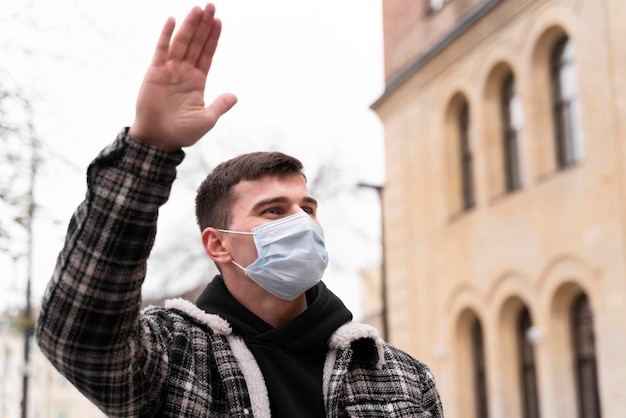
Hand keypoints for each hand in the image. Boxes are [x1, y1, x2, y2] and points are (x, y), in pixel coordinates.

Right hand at [129, 4, 236, 151]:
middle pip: (196, 43)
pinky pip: (161, 50)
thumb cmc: (182, 133)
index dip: (213, 38)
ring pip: (182, 43)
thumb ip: (220, 105)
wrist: (159, 139)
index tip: (219, 21)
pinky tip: (172, 20)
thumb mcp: (207, 119)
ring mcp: (169, 71)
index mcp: (197, 81)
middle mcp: (184, 72)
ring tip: (198, 8)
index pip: (207, 54)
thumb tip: (234, 96)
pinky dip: (166, 35)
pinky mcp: (154, 73)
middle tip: (211, 6)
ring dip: (190, 26)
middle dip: (204, 25)